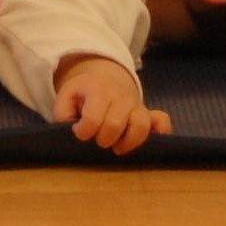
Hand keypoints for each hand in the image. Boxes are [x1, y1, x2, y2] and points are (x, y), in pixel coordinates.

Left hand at [54, 54, 169, 155]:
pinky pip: (162, 122)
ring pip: (141, 125)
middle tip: (97, 140)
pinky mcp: (150, 114)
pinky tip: (146, 142)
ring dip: (128, 142)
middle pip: (115, 124)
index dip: (83, 131)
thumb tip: (73, 131)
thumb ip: (62, 113)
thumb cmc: (83, 93)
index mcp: (97, 91)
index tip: (79, 133)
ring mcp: (137, 105)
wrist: (105, 77)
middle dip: (103, 139)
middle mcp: (120, 97)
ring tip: (117, 147)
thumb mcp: (66, 96)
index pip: (92, 118)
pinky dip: (159, 133)